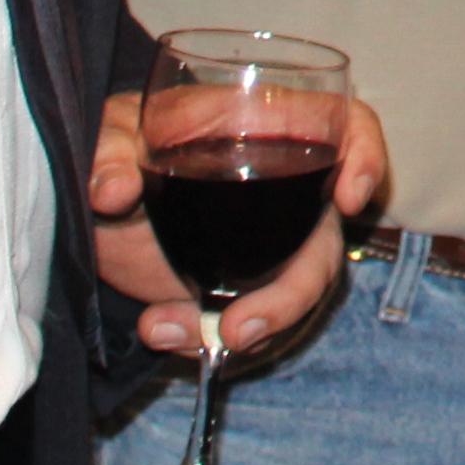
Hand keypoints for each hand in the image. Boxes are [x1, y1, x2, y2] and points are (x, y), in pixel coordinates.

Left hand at [85, 86, 391, 355]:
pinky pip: (253, 322)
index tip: (348, 202)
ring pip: (293, 294)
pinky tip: (160, 328)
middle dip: (289, 297)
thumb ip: (107, 151)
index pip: (349, 125)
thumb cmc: (122, 147)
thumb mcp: (109, 135)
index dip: (365, 157)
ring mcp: (270, 241)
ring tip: (165, 330)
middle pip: (325, 240)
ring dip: (248, 330)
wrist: (98, 207)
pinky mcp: (242, 284)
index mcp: (267, 128)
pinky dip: (207, 338)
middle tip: (236, 330)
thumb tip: (113, 190)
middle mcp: (283, 185)